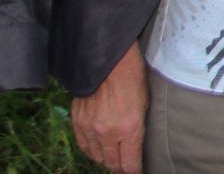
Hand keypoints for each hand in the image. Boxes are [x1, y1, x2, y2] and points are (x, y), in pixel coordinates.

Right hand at [71, 43, 147, 173]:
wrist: (109, 60)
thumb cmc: (133, 78)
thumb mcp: (145, 105)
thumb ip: (139, 129)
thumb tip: (137, 146)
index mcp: (129, 129)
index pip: (129, 164)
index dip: (134, 170)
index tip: (137, 170)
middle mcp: (107, 132)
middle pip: (112, 163)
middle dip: (120, 166)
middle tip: (125, 163)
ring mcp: (90, 128)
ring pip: (96, 157)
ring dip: (105, 158)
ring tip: (113, 156)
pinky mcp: (78, 121)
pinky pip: (84, 145)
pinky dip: (92, 149)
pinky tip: (98, 148)